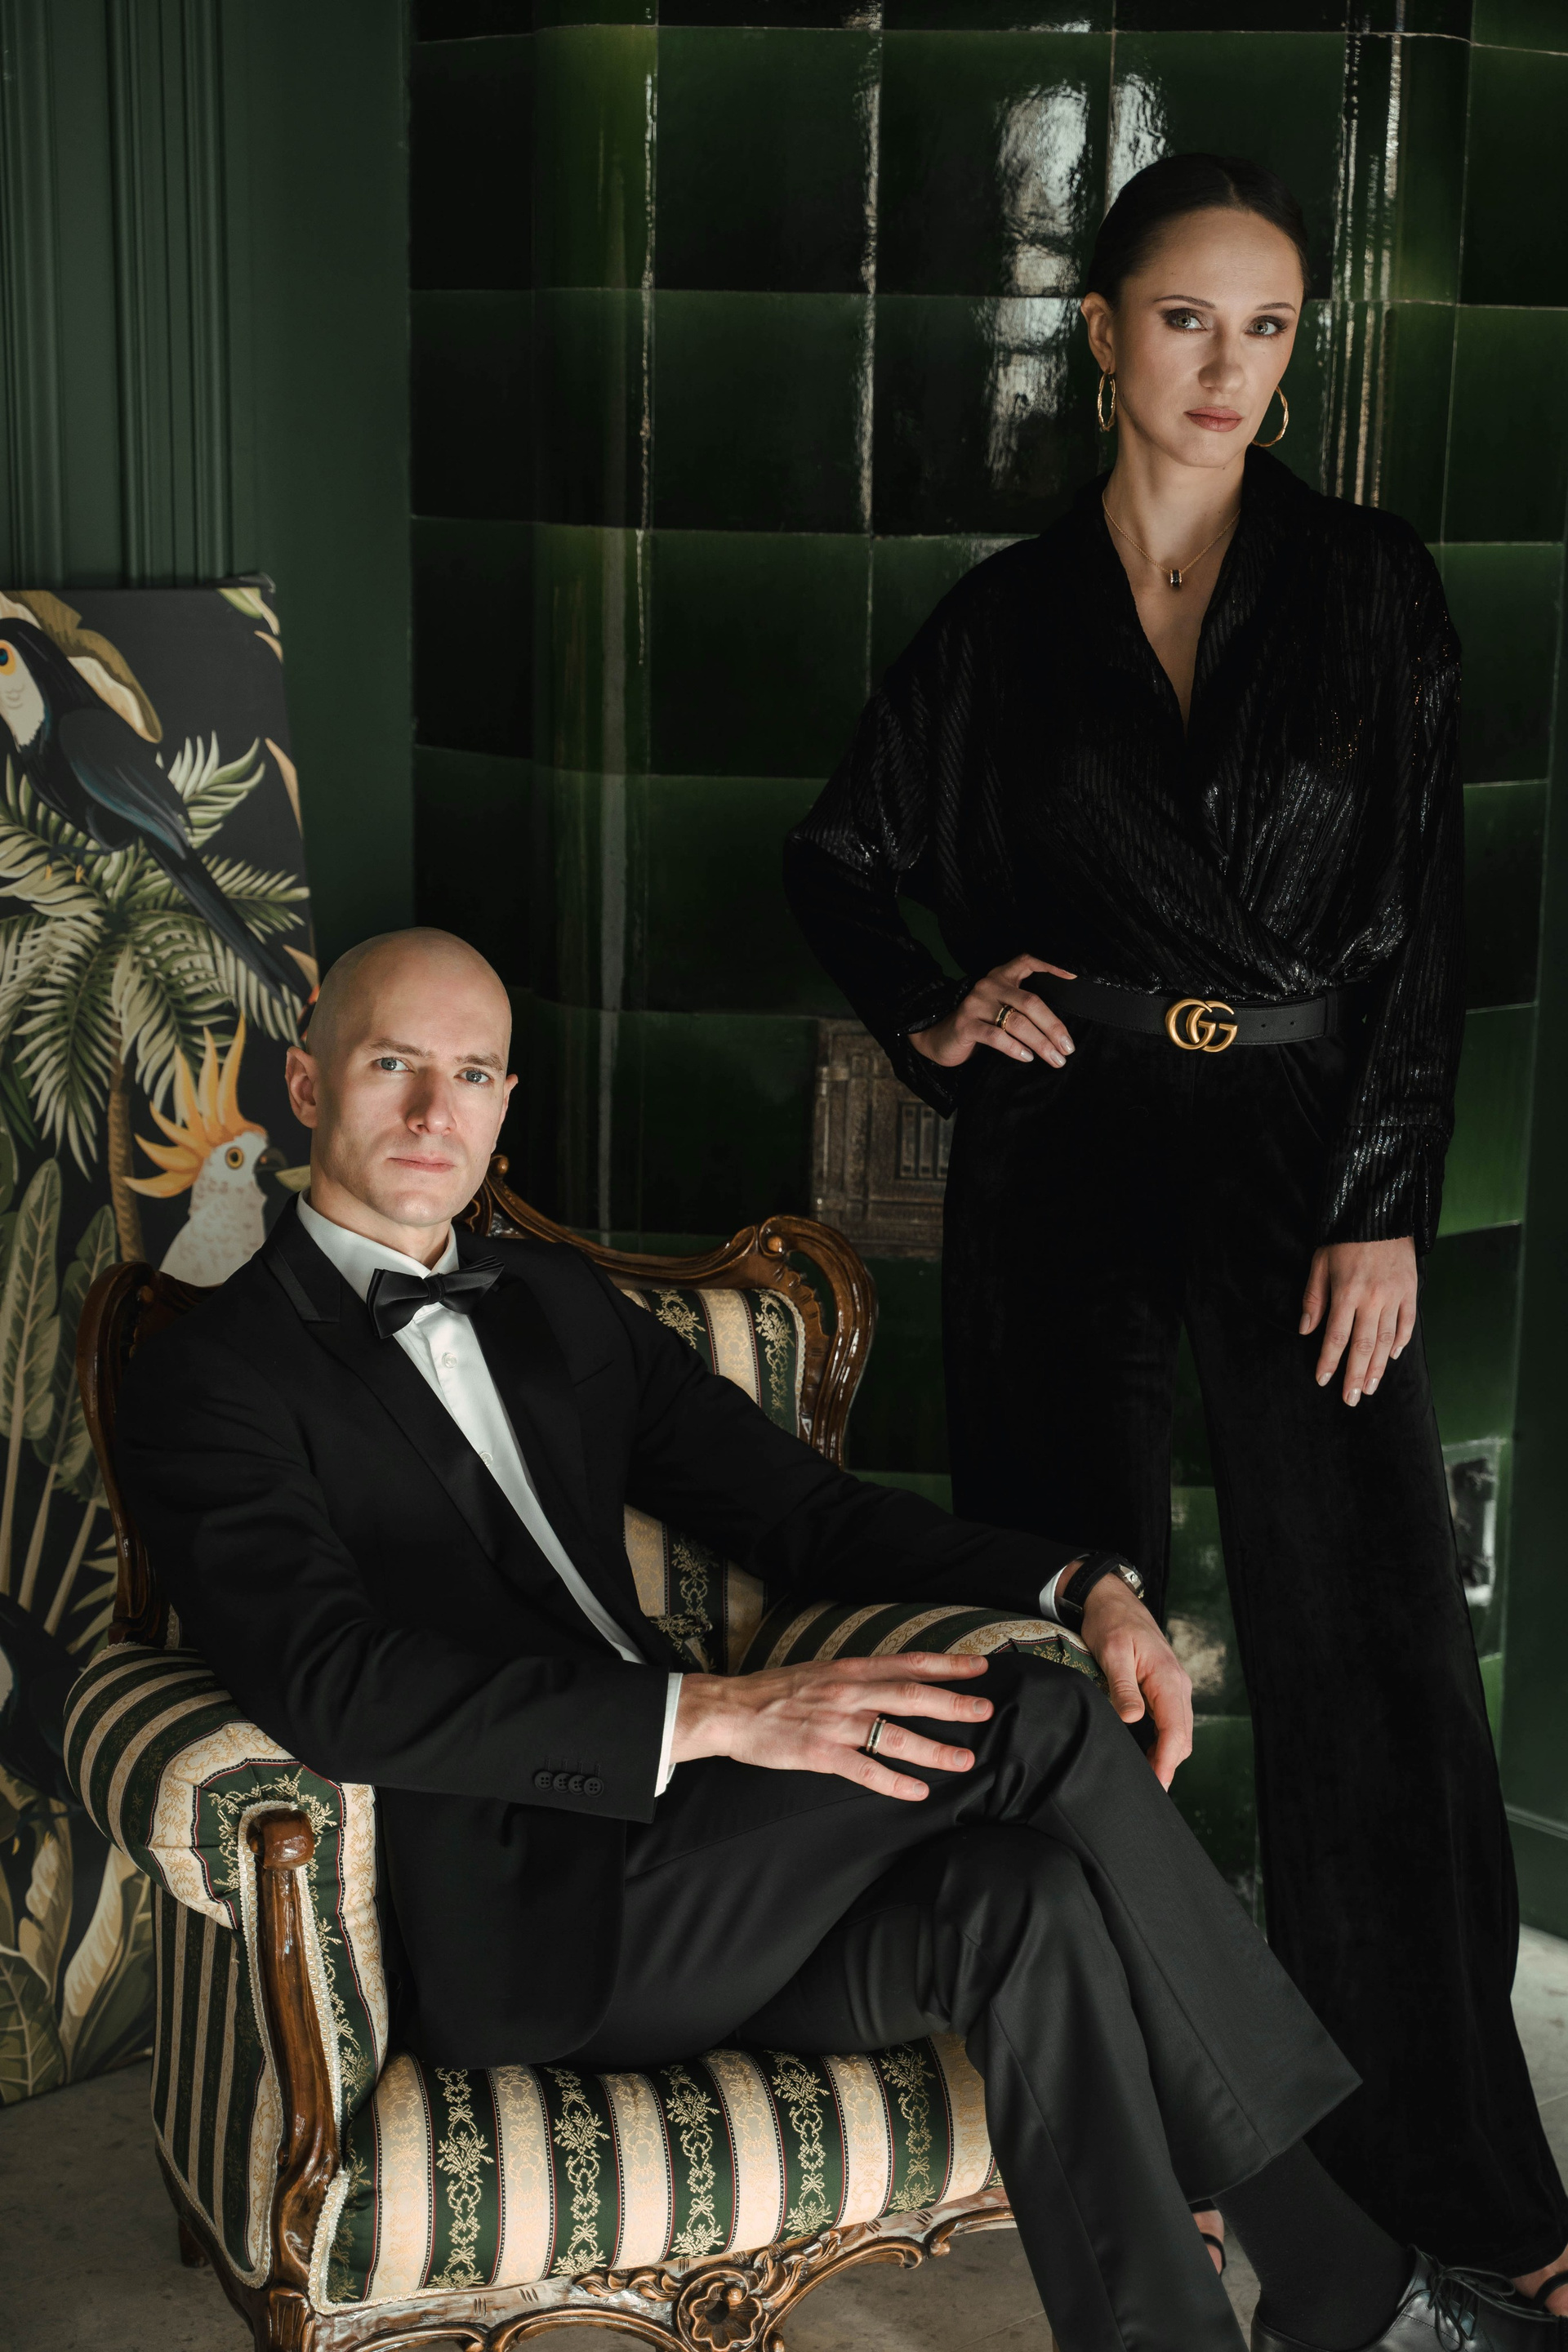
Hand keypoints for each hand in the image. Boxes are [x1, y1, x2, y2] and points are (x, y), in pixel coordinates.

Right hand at [670, 1652, 993, 1801]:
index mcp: (849, 1669)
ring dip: (934, 1748)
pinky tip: (916, 1792)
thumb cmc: (773, 1691)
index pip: (908, 1662)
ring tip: (964, 1759)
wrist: (730, 1709)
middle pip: (912, 1695)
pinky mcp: (821, 1753)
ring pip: (896, 1735)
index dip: (947, 1664)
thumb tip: (890, 1679)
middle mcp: (849, 1692)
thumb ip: (855, 1676)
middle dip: (953, 1702)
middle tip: (986, 1709)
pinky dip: (894, 1782)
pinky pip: (865, 1770)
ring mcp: (837, 1723)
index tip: (979, 1666)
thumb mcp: (819, 1671)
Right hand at [909, 954, 1076, 1070]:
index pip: (1028, 960)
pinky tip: (1027, 1058)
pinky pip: (996, 1036)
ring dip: (1040, 1043)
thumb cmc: (980, 1023)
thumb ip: (1023, 1005)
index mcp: (1001, 976)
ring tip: (1055, 1059)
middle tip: (1068, 1048)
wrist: (940, 1037)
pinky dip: (1015, 1048)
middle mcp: (989, 985)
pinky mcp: (965, 1024)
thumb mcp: (1001, 1006)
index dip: (1051, 965)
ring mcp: (976, 1004)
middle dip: (1053, 1027)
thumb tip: (1060, 1027)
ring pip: (1017, 1022)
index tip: (1074, 977)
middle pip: (1030, 1002)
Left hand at [1080, 1575, 1192, 1789]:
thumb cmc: (1111, 1622)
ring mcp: (1174, 1686)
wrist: (1113, 1599)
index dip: (1167, 1763)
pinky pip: (1172, 1720)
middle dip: (1169, 1766)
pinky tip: (1151, 1753)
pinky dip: (1166, 1741)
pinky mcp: (1165, 1686)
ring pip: (1179, 1731)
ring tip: (1150, 1779)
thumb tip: (1132, 1721)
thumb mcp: (1113, 1652)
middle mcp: (1178, 1685)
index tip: (1157, 1786)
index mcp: (1168, 1679)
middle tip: (1150, 1792)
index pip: (1176, 1732)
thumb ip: (1124, 1688)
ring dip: (1168, 1755)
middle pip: (1182, 1737)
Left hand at [1299, 1237, 1416, 1405]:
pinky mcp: (1411, 1290)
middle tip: (1351, 1399)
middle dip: (1355, 1376)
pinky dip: (1401, 1342)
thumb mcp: (1320, 1263)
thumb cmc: (1344, 1238)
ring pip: (1386, 1341)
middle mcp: (1372, 1299)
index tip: (1323, 1381)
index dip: (1329, 1362)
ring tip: (1371, 1388)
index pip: (1335, 1337)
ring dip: (1378, 1367)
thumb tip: (1306, 1330)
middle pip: (1363, 1346)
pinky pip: (1407, 1323)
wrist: (1380, 1212)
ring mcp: (1395, 1296)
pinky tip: (1393, 1357)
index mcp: (1346, 1292)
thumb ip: (1313, 1298)